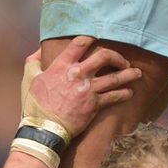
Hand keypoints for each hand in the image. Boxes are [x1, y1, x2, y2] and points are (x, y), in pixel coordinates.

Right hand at [23, 36, 141, 138]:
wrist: (44, 129)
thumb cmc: (35, 104)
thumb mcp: (29, 78)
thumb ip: (34, 61)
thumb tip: (40, 49)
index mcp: (62, 65)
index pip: (81, 43)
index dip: (92, 38)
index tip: (99, 39)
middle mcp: (78, 73)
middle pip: (104, 56)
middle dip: (117, 56)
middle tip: (123, 60)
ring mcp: (88, 89)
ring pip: (114, 77)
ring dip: (128, 74)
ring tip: (137, 73)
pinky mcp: (94, 105)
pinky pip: (114, 96)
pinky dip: (123, 94)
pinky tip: (129, 93)